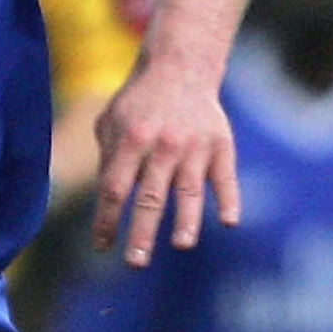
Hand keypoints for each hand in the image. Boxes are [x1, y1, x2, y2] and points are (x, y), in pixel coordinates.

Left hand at [92, 61, 237, 266]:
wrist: (180, 67)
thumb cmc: (138, 103)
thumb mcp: (110, 122)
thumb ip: (108, 160)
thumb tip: (108, 203)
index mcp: (130, 141)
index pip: (115, 190)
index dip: (108, 220)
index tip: (103, 247)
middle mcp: (163, 146)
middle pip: (151, 197)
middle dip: (143, 233)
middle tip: (136, 263)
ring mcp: (195, 147)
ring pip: (190, 191)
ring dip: (187, 221)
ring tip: (182, 245)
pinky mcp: (222, 145)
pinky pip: (226, 178)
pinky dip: (229, 199)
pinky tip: (228, 222)